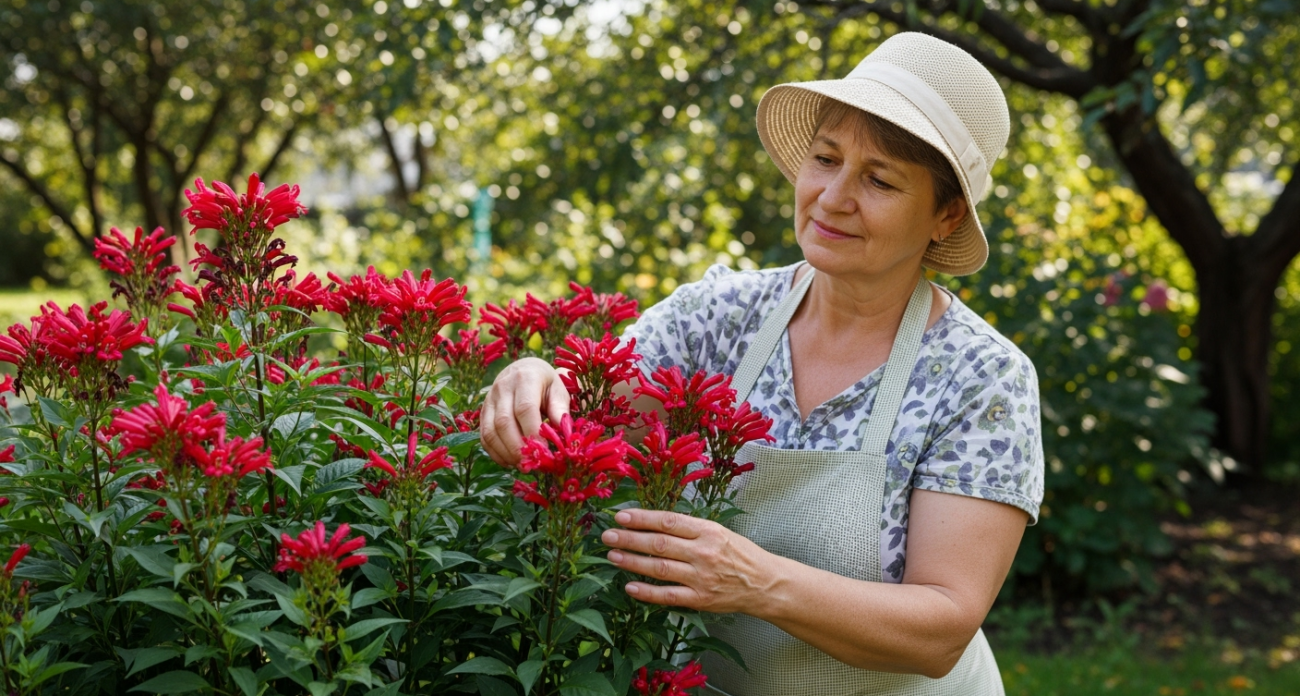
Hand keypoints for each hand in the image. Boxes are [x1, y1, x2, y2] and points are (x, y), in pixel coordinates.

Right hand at [480, 358, 569, 466]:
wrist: (523, 370)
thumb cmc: (545, 383)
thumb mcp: (558, 390)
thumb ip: (560, 410)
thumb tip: (565, 434)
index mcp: (525, 378)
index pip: (525, 408)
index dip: (533, 432)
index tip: (544, 452)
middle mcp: (502, 387)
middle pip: (504, 422)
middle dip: (516, 448)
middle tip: (530, 465)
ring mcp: (489, 400)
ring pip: (490, 431)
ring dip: (505, 453)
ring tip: (521, 465)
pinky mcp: (482, 412)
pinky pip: (483, 436)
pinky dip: (495, 453)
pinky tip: (510, 461)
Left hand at [601, 508, 780, 613]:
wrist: (765, 584)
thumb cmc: (739, 554)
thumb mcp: (718, 532)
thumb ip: (689, 528)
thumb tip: (652, 522)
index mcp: (708, 531)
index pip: (668, 521)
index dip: (641, 518)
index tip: (621, 516)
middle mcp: (704, 553)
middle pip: (659, 543)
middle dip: (630, 539)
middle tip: (608, 536)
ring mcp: (701, 578)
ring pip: (660, 568)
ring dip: (632, 562)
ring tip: (612, 556)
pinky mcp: (701, 600)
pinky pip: (668, 596)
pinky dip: (647, 592)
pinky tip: (629, 586)